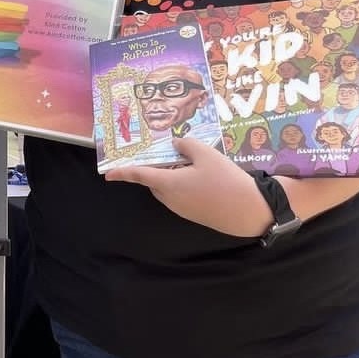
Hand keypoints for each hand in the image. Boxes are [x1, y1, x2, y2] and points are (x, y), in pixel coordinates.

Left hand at [105, 137, 272, 236]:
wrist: (251, 211)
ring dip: (173, 174)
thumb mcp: (206, 154)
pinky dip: (184, 183)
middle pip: (155, 179)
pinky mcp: (193, 213)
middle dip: (159, 166)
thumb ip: (186, 145)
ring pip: (169, 187)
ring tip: (193, 161)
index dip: (122, 173)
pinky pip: (180, 195)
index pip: (138, 175)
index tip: (107, 173)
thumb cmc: (226, 181)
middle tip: (171, 152)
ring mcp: (182, 208)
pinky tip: (203, 175)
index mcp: (167, 183)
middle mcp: (169, 198)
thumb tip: (175, 144)